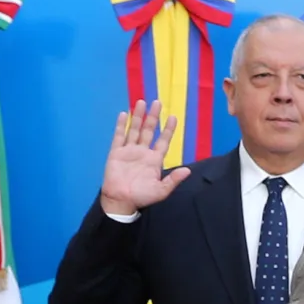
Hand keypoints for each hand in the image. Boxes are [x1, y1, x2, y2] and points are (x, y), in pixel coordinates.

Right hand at [99, 101, 189, 216]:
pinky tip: (124, 114)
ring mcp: (129, 151)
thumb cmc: (142, 197)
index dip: (168, 129)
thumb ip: (173, 180)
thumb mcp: (161, 190)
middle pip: (149, 130)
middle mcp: (142, 152)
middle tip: (157, 102)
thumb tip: (188, 171)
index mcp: (154, 160)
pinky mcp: (116, 152)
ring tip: (141, 102)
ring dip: (138, 116)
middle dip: (153, 117)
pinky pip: (119, 136)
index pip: (163, 141)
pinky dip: (121, 125)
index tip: (173, 117)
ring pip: (134, 129)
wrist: (121, 201)